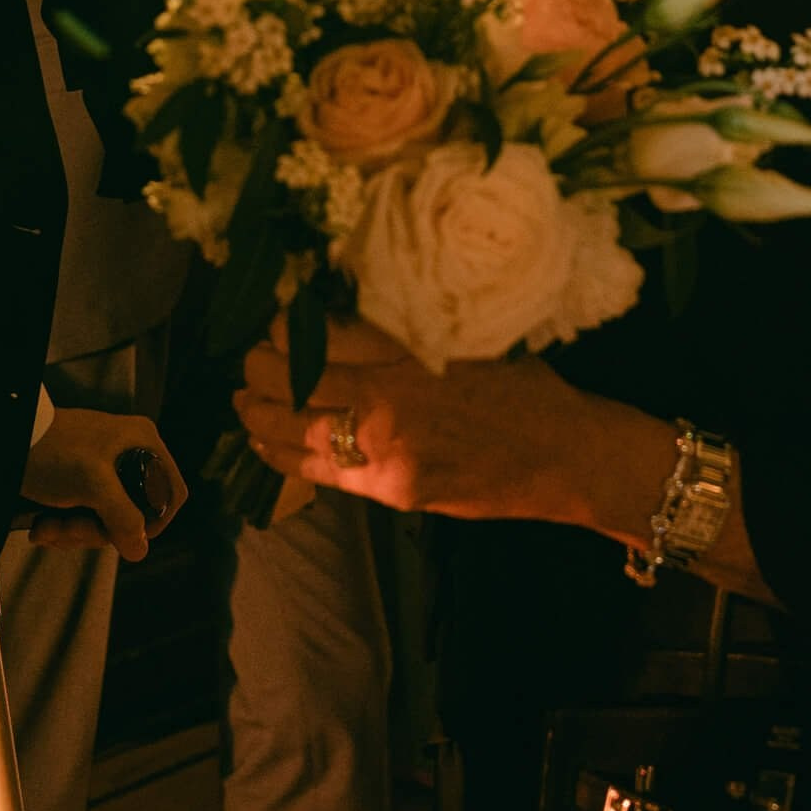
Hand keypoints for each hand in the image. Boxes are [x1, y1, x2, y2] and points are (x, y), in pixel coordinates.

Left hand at [18, 408, 186, 559]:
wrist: (6, 441)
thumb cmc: (54, 452)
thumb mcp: (93, 484)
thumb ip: (123, 518)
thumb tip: (140, 550)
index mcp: (143, 443)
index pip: (172, 492)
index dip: (157, 520)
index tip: (129, 536)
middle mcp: (129, 455)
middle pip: (133, 514)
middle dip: (99, 531)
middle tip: (73, 527)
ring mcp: (103, 470)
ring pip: (104, 521)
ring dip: (74, 533)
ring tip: (49, 526)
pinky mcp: (78, 483)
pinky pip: (83, 516)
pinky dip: (62, 527)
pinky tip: (42, 526)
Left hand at [234, 314, 604, 523]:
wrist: (569, 455)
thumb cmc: (526, 388)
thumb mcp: (468, 339)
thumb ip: (405, 336)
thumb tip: (341, 322)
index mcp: (414, 349)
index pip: (326, 333)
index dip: (290, 327)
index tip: (278, 322)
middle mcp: (394, 397)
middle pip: (300, 377)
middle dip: (262, 366)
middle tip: (249, 356)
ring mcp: (389, 449)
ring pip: (299, 426)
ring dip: (259, 411)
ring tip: (242, 397)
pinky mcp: (393, 489)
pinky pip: (321, 470)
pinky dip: (282, 454)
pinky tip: (261, 442)